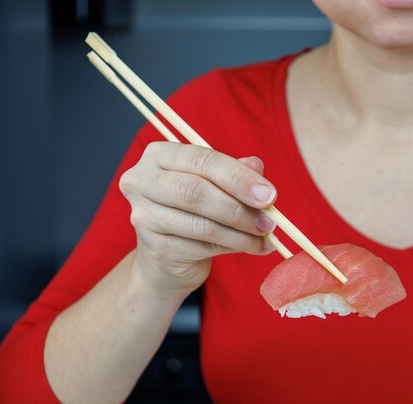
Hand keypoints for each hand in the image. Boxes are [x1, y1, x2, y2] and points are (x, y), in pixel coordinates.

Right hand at [119, 142, 276, 295]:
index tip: (269, 194)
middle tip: (270, 220)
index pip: (202, 160)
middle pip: (196, 191)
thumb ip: (235, 172)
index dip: (238, 177)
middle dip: (239, 207)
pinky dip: (236, 247)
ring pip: (202, 224)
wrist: (166, 258)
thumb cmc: (193, 209)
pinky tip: (256, 247)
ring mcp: (144, 217)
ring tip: (267, 235)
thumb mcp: (215, 184)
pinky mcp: (156, 249)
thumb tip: (258, 167)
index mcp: (159, 155)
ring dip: (242, 232)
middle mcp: (142, 182)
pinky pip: (203, 246)